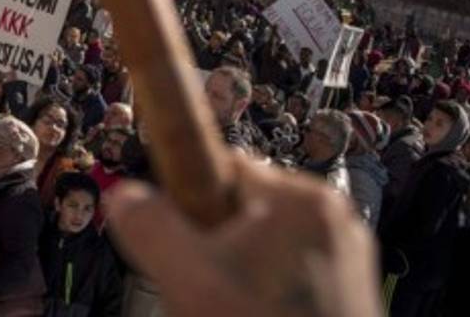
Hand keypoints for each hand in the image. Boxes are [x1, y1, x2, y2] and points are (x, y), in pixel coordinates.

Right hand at [104, 154, 380, 316]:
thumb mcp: (191, 280)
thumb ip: (150, 227)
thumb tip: (122, 197)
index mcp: (305, 199)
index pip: (223, 167)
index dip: (191, 205)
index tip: (189, 250)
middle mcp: (334, 219)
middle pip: (240, 210)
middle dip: (214, 248)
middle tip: (211, 294)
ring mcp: (346, 259)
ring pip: (260, 248)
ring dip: (235, 275)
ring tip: (233, 312)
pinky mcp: (347, 294)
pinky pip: (284, 275)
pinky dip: (261, 294)